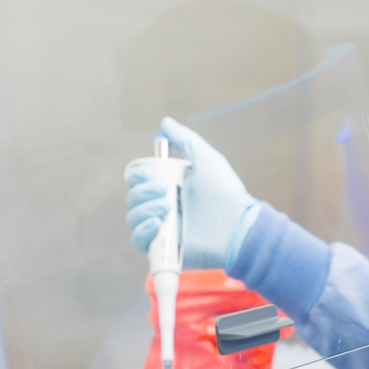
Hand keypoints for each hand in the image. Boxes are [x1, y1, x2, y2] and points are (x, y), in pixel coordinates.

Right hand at [126, 116, 259, 269]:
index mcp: (169, 185)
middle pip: (132, 197)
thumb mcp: (206, 158)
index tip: (149, 174)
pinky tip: (157, 225)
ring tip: (167, 208)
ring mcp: (162, 227)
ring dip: (144, 210)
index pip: (137, 179)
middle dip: (143, 192)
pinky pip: (137, 242)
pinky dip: (141, 232)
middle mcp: (162, 205)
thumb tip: (165, 122)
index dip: (137, 175)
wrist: (236, 226)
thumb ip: (185, 139)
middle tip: (165, 191)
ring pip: (132, 218)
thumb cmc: (225, 193)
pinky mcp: (164, 247)